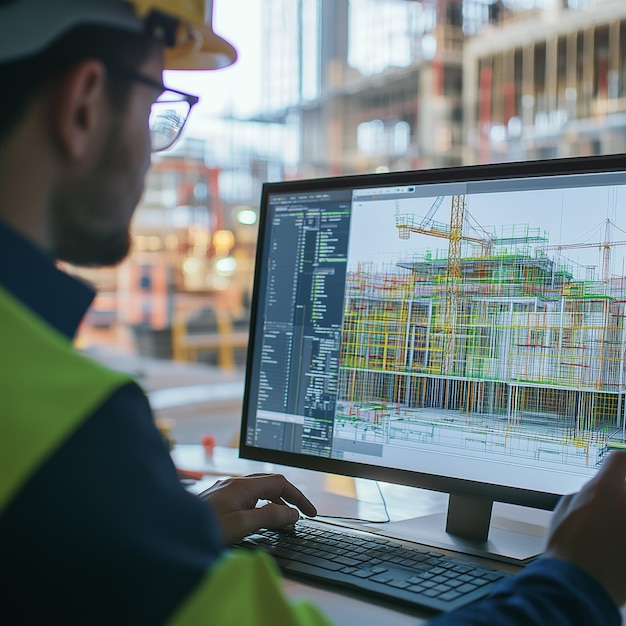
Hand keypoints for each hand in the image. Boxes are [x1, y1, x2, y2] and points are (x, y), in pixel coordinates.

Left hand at [198, 473, 316, 544]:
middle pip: (269, 484)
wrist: (171, 532)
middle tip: (298, 517)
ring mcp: (224, 490)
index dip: (298, 496)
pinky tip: (256, 520)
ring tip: (281, 522)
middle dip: (287, 498)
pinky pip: (245, 498)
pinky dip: (258, 507)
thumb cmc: (203, 529)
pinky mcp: (217, 500)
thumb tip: (292, 514)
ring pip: (257, 491)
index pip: (279, 482)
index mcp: (242, 485)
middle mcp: (233, 484)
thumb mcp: (242, 525)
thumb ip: (269, 517)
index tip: (309, 513)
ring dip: (272, 503)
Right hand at [544, 450, 625, 605]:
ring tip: (613, 527)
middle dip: (624, 491)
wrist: (579, 586)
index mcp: (605, 490)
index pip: (621, 460)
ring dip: (623, 511)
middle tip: (616, 500)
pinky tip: (618, 541)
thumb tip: (598, 490)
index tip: (623, 466)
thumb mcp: (565, 510)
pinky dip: (624, 533)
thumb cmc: (567, 549)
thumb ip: (586, 493)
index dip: (623, 460)